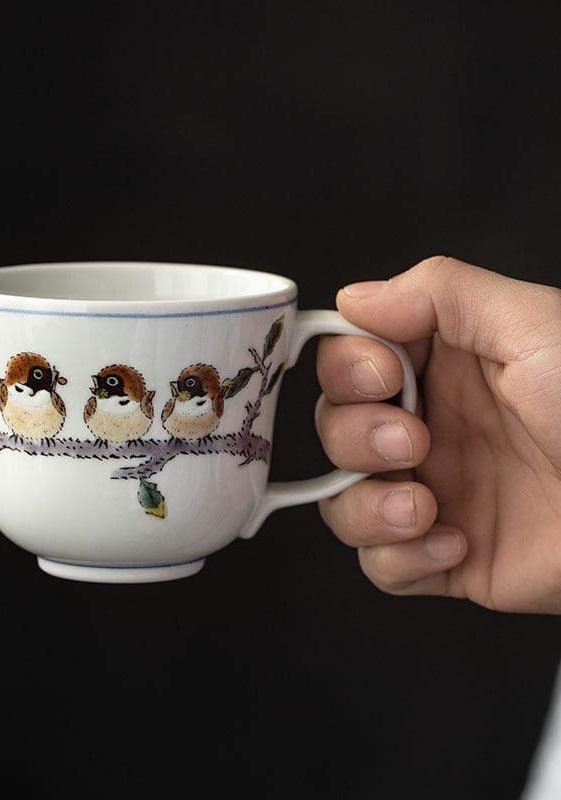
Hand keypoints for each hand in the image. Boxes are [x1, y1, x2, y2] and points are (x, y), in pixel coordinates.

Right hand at [315, 256, 560, 613]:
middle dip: (357, 439)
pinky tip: (455, 545)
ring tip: (425, 508)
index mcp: (441, 370)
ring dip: (367, 508)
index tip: (385, 378)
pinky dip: (401, 560)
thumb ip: (438, 294)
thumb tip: (354, 299)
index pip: (348, 359)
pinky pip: (381, 565)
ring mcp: (433, 493)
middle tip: (414, 444)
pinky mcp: (445, 557)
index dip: (347, 369)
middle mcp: (427, 430)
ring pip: (341, 501)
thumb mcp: (532, 326)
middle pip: (335, 429)